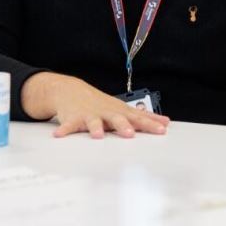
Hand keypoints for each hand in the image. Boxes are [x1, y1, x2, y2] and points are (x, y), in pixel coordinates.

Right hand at [21, 72, 169, 138]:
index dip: (150, 124)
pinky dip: (65, 130)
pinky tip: (60, 135)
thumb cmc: (102, 104)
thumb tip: (166, 122)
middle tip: (130, 134)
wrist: (71, 90)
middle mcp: (106, 112)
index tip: (162, 129)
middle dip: (124, 126)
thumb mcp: (123, 109)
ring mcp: (90, 114)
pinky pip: (68, 125)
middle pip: (117, 119)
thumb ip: (144, 118)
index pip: (138, 118)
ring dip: (96, 127)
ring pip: (93, 122)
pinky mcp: (73, 118)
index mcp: (120, 112)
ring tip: (98, 135)